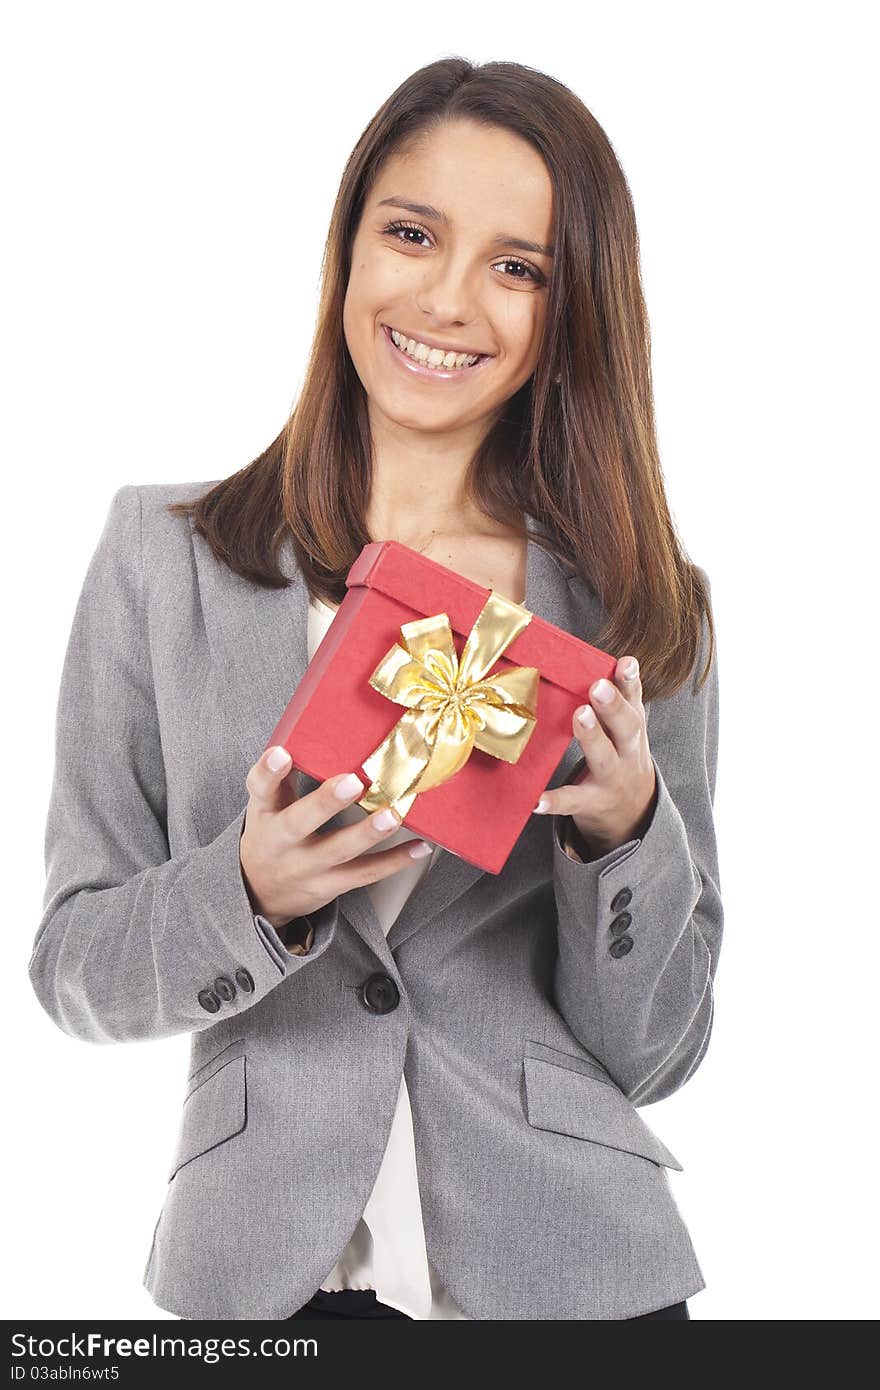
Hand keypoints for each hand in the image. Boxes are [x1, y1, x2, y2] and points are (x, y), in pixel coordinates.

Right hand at [239, 747, 431, 928]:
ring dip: (368, 833)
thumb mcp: (269, 805)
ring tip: (393, 816)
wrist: (261, 893)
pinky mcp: (329, 885)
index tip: (281, 753)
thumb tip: (322, 733)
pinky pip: (365, 874)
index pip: (259, 788)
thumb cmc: (272, 835)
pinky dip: (395, 861)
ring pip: (338, 851)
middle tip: (352, 783)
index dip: (268, 771)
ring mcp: (306, 866)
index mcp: (265, 812)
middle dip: (326, 802)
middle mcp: (281, 841)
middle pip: (298, 823)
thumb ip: (288, 776)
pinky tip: (420, 848)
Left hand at [533, 657, 656, 855]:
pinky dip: (555, 801)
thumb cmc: (623, 757)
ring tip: (580, 716)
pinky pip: (572, 801)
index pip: (635, 702)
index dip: (631, 682)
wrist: (634, 814)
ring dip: (592, 737)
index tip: (625, 662)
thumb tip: (621, 658)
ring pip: (604, 759)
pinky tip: (537, 799)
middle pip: (627, 728)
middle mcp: (628, 754)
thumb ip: (623, 697)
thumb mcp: (628, 729)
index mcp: (633, 731)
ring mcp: (611, 780)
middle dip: (613, 707)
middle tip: (598, 687)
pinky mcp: (590, 803)